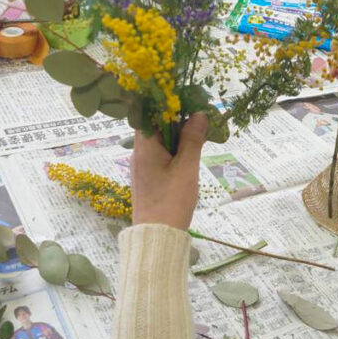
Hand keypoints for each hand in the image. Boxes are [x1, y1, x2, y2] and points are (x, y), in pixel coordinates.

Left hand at [131, 114, 208, 229]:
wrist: (157, 236)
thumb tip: (199, 114)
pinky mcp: (146, 178)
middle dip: (176, 121)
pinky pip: (158, 156)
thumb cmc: (171, 200)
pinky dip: (173, 151)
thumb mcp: (186, 167)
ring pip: (158, 142)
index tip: (188, 102)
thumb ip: (192, 139)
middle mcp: (138, 153)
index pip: (149, 113)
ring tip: (198, 135)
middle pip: (155, 126)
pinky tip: (189, 155)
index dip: (168, 105)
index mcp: (144, 146)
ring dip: (177, 137)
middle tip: (199, 119)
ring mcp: (141, 166)